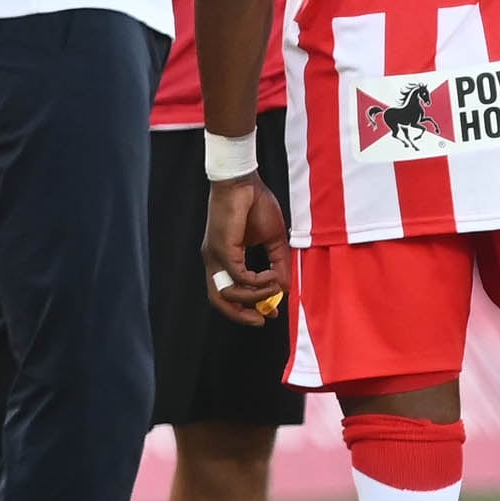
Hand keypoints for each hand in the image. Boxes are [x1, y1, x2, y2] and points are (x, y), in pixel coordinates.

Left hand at [203, 176, 289, 323]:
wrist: (244, 180)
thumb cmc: (256, 204)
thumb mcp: (274, 239)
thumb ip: (278, 264)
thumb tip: (284, 288)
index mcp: (224, 258)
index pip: (229, 292)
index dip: (247, 307)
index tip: (269, 313)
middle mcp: (215, 261)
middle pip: (219, 301)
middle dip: (240, 315)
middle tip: (262, 320)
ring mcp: (215, 257)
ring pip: (226, 294)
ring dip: (253, 298)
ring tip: (273, 288)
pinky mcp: (221, 250)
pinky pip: (239, 277)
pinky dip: (256, 282)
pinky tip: (270, 275)